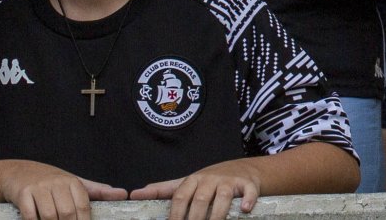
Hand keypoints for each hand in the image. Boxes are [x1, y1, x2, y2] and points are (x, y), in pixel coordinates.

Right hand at [0, 164, 124, 219]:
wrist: (19, 172)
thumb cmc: (51, 182)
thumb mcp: (74, 183)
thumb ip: (97, 191)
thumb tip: (122, 194)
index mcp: (72, 181)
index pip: (83, 206)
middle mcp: (56, 182)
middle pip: (67, 213)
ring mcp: (39, 187)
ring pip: (50, 216)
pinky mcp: (23, 193)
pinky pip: (30, 215)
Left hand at [133, 165, 261, 219]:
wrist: (243, 170)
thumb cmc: (210, 181)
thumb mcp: (187, 183)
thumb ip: (163, 190)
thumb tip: (136, 194)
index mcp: (193, 180)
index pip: (180, 197)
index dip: (175, 215)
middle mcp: (210, 179)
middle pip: (200, 200)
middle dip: (195, 219)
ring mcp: (230, 181)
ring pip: (223, 197)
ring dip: (217, 215)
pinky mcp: (248, 184)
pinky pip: (248, 191)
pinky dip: (247, 200)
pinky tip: (244, 210)